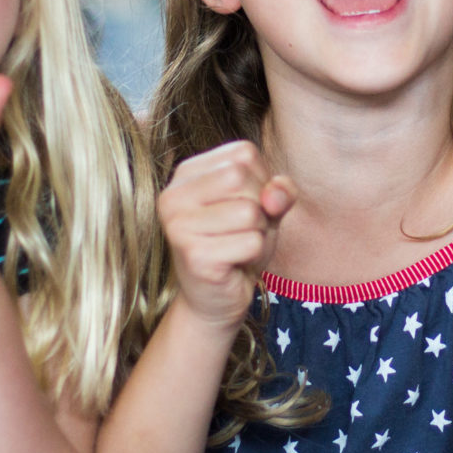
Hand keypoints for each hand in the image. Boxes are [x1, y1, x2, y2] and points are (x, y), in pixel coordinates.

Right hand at [158, 141, 294, 330]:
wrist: (216, 298)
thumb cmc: (238, 244)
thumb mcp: (266, 208)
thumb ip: (279, 190)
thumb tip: (275, 195)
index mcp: (186, 172)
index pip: (244, 153)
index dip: (261, 180)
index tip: (243, 205)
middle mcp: (173, 195)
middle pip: (243, 178)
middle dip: (260, 206)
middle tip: (242, 231)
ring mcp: (179, 226)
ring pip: (251, 212)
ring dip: (259, 233)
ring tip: (238, 246)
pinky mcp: (194, 256)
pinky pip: (251, 243)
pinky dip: (255, 255)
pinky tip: (234, 263)